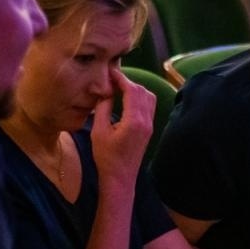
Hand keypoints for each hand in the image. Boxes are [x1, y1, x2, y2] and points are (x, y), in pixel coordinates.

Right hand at [91, 67, 154, 190]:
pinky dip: (139, 97)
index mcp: (134, 121)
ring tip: (118, 87)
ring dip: (135, 89)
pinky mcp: (149, 129)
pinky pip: (149, 106)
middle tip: (112, 79)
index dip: (121, 78)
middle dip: (128, 82)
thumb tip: (106, 90)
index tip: (110, 71)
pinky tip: (126, 99)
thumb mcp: (99, 131)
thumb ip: (103, 107)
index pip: (131, 90)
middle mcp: (146, 121)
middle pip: (142, 91)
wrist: (120, 178)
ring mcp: (150, 125)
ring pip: (148, 97)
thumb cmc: (106, 157)